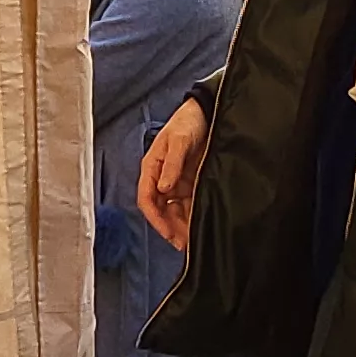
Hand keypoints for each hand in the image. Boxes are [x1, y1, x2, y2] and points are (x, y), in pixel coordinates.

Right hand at [139, 99, 211, 249]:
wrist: (208, 112)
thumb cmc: (188, 122)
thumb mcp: (180, 140)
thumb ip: (172, 164)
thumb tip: (163, 187)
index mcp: (152, 168)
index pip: (147, 199)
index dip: (156, 219)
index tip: (168, 233)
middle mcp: (162, 178)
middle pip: (162, 210)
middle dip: (171, 228)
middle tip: (184, 244)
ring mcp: (177, 182)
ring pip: (175, 211)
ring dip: (182, 226)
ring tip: (194, 240)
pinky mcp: (191, 183)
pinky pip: (190, 205)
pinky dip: (193, 217)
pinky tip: (202, 226)